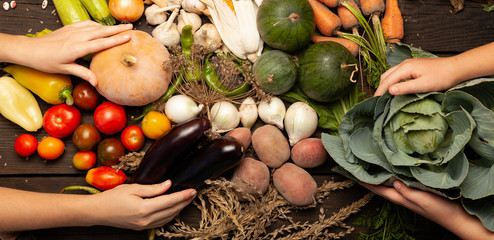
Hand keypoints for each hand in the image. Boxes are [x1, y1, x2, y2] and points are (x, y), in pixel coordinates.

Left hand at [19, 21, 132, 85]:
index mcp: (76, 48)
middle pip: (100, 31)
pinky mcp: (69, 28)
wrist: (30, 50)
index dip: (115, 40)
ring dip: (108, 26)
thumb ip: (82, 73)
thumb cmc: (46, 62)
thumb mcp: (64, 69)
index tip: (127, 37)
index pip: (100, 43)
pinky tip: (102, 27)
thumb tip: (97, 82)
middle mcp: (76, 37)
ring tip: (121, 28)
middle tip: (131, 28)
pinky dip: (97, 25)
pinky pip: (86, 24)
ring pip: (94, 26)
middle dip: (117, 29)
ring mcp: (72, 30)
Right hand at [89, 180, 195, 229]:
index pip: (169, 201)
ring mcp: (143, 226)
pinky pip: (160, 222)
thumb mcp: (132, 188)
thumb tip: (168, 184)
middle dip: (184, 202)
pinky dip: (170, 215)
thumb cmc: (112, 197)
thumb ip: (152, 188)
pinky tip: (173, 208)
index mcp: (144, 209)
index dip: (183, 196)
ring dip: (178, 209)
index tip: (192, 190)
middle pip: (171, 211)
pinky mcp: (141, 228)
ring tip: (186, 199)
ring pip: (168, 218)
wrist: (97, 212)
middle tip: (193, 193)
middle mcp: (145, 220)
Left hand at [360, 181, 493, 239]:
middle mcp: (404, 196)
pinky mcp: (419, 192)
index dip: (368, 184)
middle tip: (360, 168)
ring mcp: (411, 195)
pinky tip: (395, 171)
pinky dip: (396, 176)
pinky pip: (402, 183)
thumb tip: (393, 182)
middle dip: (372, 179)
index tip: (355, 176)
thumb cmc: (440, 210)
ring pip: (392, 184)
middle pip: (383, 187)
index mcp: (402, 198)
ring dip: (382, 177)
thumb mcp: (423, 200)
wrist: (457, 218)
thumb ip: (408, 192)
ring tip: (373, 167)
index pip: (380, 190)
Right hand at [374, 57, 462, 95]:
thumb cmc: (441, 77)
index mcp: (405, 67)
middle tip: (377, 100)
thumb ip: (406, 87)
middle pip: (386, 75)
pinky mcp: (414, 66)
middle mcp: (405, 63)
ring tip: (383, 94)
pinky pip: (397, 72)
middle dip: (380, 87)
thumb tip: (389, 90)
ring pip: (391, 73)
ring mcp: (409, 63)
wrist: (456, 68)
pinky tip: (395, 87)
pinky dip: (392, 80)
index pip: (387, 80)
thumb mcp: (423, 85)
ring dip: (385, 83)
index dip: (380, 91)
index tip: (374, 101)